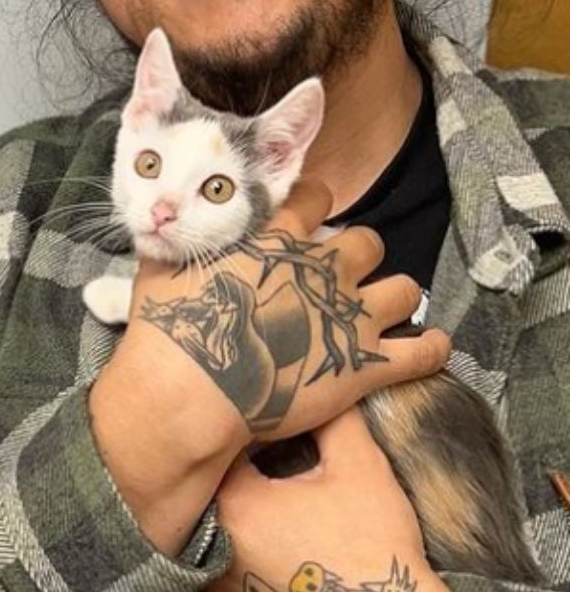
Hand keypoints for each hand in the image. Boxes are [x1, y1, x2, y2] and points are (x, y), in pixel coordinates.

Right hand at [90, 180, 448, 552]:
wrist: (189, 394)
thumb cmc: (170, 329)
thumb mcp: (159, 268)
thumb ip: (178, 241)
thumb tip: (163, 224)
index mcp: (276, 237)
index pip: (314, 197)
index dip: (315, 204)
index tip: (310, 217)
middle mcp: (322, 267)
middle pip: (366, 241)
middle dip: (356, 257)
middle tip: (336, 279)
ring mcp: (348, 315)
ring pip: (403, 289)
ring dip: (392, 298)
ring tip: (376, 314)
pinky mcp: (366, 365)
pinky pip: (424, 351)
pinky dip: (432, 348)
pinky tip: (430, 348)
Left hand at [204, 409, 453, 591]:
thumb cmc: (378, 551)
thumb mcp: (361, 469)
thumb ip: (332, 419)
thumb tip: (323, 386)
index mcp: (236, 503)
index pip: (219, 455)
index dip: (240, 444)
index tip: (259, 443)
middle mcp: (210, 551)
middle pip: (206, 503)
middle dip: (227, 490)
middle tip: (260, 487)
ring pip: (203, 550)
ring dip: (224, 537)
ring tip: (262, 531)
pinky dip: (228, 582)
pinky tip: (260, 572)